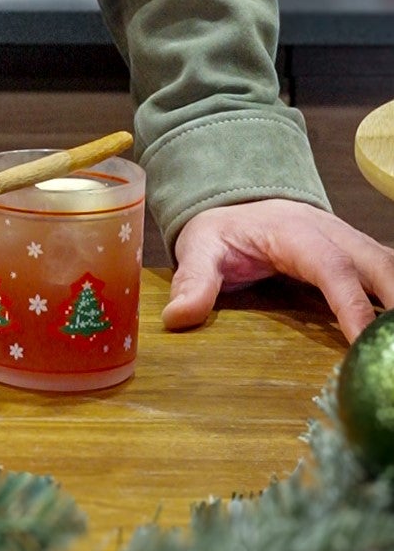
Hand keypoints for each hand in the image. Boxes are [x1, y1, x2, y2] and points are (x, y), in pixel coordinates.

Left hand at [165, 199, 393, 340]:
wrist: (239, 203)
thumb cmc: (223, 229)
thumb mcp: (200, 248)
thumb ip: (194, 279)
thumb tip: (178, 317)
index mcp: (295, 232)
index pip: (331, 268)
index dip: (351, 304)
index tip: (363, 341)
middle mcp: (333, 234)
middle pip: (379, 263)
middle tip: (392, 346)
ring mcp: (351, 244)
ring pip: (389, 266)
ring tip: (393, 344)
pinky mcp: (358, 257)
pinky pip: (387, 274)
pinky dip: (392, 297)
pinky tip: (388, 332)